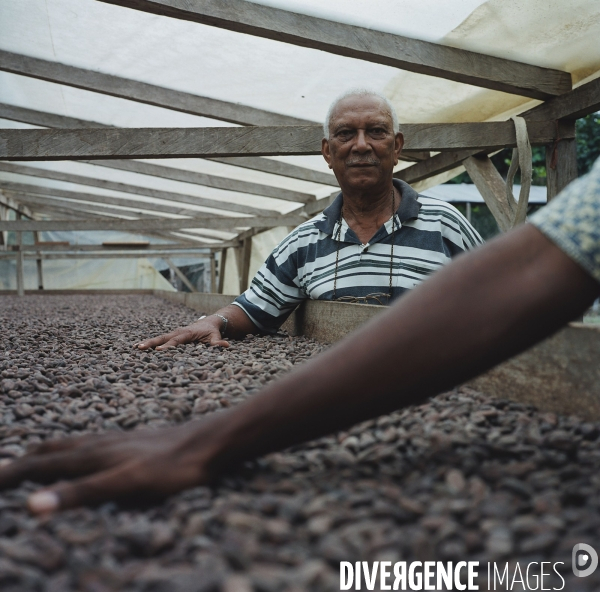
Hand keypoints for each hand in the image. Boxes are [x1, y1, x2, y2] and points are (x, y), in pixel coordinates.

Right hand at [0, 421, 217, 512]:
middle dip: (22, 462)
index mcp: (91, 454)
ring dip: (45, 454)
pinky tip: (85, 457)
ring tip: (33, 461)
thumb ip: (82, 493)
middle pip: (50, 450)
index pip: (38, 464)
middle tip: (1, 474)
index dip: (9, 475)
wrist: (207, 444)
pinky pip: (91, 444)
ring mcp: (116, 440)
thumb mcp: (126, 485)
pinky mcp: (132, 443)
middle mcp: (99, 443)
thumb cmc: (171, 466)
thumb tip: (33, 506)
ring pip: (71, 445)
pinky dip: (71, 452)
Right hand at [137, 316, 228, 349]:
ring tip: (135, 348)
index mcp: (187, 333)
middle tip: (139, 348)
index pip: (176, 341)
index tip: (158, 351)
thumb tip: (226, 346)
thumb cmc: (212, 331)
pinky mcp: (171, 335)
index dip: (168, 346)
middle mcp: (178, 332)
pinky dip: (149, 343)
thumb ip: (218, 342)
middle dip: (151, 343)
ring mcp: (173, 333)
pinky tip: (137, 348)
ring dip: (147, 343)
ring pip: (159, 338)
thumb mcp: (216, 336)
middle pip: (163, 338)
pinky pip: (160, 339)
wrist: (210, 322)